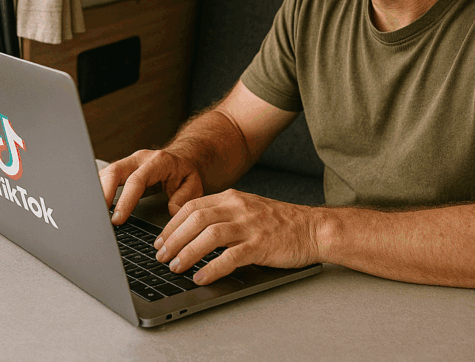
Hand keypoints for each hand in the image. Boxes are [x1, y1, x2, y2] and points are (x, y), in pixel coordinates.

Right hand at [99, 149, 203, 223]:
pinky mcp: (121, 168)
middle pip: (115, 171)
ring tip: (93, 212)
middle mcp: (140, 159)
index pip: (137, 180)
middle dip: (103, 193)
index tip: (118, 218)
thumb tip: (172, 211)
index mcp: (158, 162)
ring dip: (97, 191)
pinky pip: (105, 176)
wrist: (181, 158)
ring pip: (106, 172)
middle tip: (98, 215)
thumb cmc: (184, 172)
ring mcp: (129, 162)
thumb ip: (184, 197)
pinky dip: (98, 189)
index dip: (125, 200)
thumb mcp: (193, 184)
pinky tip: (94, 204)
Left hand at [152, 189, 320, 284]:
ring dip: (187, 252)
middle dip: (173, 239)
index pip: (192, 207)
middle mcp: (238, 207)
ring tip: (175, 267)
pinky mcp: (262, 245)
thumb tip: (191, 231)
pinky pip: (231, 257)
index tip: (160, 240)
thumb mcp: (247, 209)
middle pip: (196, 219)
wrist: (313, 228)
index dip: (172, 225)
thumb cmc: (280, 223)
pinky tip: (201, 277)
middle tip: (161, 256)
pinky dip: (212, 268)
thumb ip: (222, 215)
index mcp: (232, 197)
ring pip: (209, 235)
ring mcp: (250, 226)